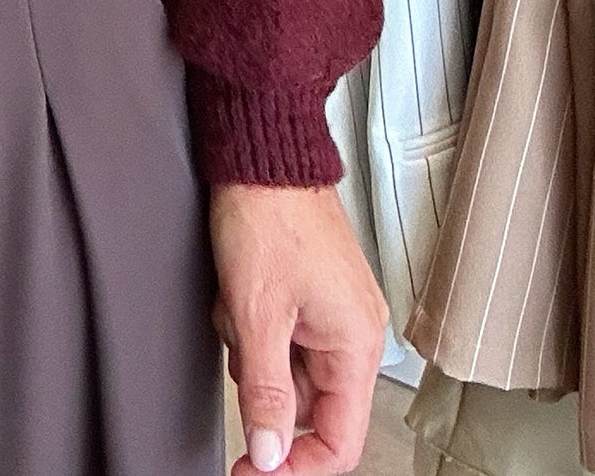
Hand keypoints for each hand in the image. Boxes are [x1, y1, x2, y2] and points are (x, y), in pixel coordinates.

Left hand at [209, 182, 387, 475]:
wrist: (261, 151)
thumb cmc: (269, 212)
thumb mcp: (257, 314)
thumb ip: (266, 392)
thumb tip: (271, 454)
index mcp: (357, 343)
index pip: (339, 440)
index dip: (296, 466)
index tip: (254, 471)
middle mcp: (353, 331)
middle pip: (307, 403)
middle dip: (261, 378)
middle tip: (237, 338)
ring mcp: (330, 310)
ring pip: (283, 366)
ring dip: (250, 345)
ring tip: (238, 298)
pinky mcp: (306, 292)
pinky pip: (276, 333)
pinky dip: (250, 320)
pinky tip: (239, 287)